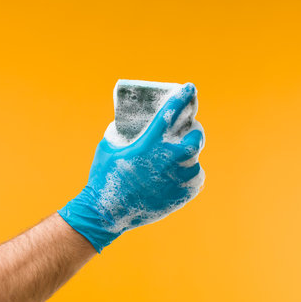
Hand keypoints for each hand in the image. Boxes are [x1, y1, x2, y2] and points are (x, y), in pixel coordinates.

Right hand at [58, 83, 204, 251]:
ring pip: (195, 160)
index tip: (190, 88)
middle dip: (193, 132)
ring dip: (189, 157)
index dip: (182, 97)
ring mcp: (177, 178)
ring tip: (178, 160)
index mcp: (149, 143)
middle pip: (196, 137)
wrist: (107, 212)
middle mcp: (168, 158)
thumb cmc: (104, 178)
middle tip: (187, 133)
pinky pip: (196, 180)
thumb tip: (127, 122)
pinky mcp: (181, 195)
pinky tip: (181, 176)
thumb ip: (121, 132)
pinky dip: (190, 176)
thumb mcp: (108, 147)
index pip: (171, 112)